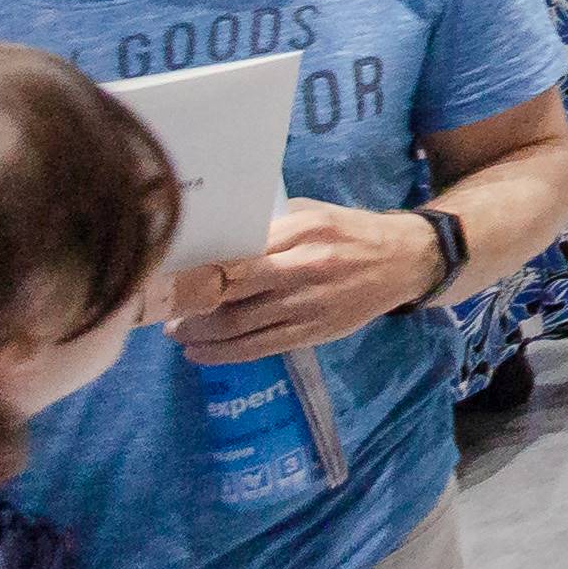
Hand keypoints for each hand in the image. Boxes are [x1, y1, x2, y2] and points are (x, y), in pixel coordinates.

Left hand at [169, 202, 438, 359]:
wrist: (405, 260)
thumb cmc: (349, 232)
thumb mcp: (311, 214)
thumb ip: (266, 228)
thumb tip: (211, 243)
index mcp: (302, 231)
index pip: (235, 253)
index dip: (195, 270)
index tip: (166, 276)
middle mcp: (305, 267)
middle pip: (230, 292)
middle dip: (188, 305)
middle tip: (163, 308)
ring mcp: (309, 304)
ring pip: (238, 326)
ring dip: (198, 333)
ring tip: (177, 332)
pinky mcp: (314, 332)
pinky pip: (259, 348)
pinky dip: (222, 354)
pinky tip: (199, 353)